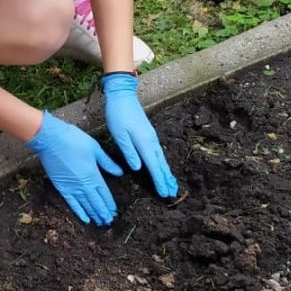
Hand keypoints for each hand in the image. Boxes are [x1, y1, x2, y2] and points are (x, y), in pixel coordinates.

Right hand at [25, 111, 121, 225]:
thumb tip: (120, 172)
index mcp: (93, 174)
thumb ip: (107, 163)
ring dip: (94, 214)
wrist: (51, 139)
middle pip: (96, 202)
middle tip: (109, 221)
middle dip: (103, 212)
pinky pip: (72, 203)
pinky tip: (85, 219)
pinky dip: (79, 212)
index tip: (114, 212)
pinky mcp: (61, 187)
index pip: (104, 194)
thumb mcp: (95, 148)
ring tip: (100, 222)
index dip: (110, 204)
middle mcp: (83, 184)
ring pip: (86, 205)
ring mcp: (72, 187)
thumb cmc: (74, 140)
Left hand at [102, 73, 178, 197]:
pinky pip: (158, 153)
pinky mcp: (149, 135)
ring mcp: (152, 137)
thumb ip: (129, 151)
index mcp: (144, 142)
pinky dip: (162, 163)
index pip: (153, 166)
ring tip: (171, 184)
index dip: (159, 181)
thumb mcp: (119, 134)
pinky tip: (162, 167)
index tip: (165, 193)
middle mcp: (152, 141)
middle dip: (166, 179)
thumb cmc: (118, 115)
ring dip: (166, 172)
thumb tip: (138, 168)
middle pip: (161, 164)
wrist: (123, 96)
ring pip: (161, 159)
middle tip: (172, 193)